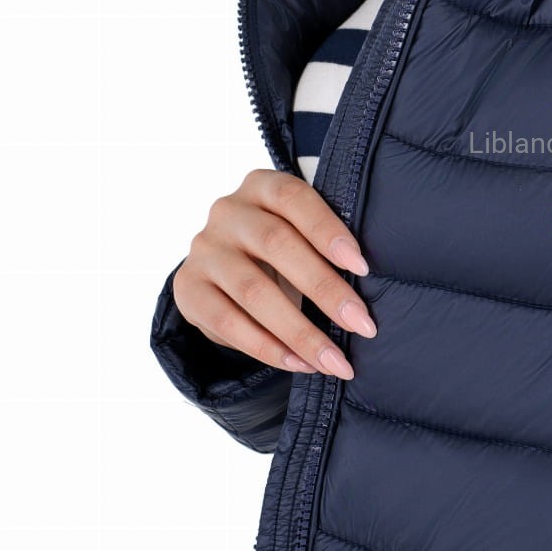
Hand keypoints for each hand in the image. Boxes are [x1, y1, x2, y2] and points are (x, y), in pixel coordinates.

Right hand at [171, 167, 377, 380]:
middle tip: (362, 324)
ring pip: (253, 291)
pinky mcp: (188, 288)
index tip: (362, 267)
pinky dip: (268, 348)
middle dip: (325, 289)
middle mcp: (227, 212)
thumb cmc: (278, 249)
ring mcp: (204, 250)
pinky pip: (228, 323)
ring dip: (300, 331)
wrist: (221, 270)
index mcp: (260, 186)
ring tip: (334, 361)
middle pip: (276, 245)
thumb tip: (363, 293)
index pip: (294, 199)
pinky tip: (299, 364)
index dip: (328, 231)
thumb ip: (323, 246)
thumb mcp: (298, 233)